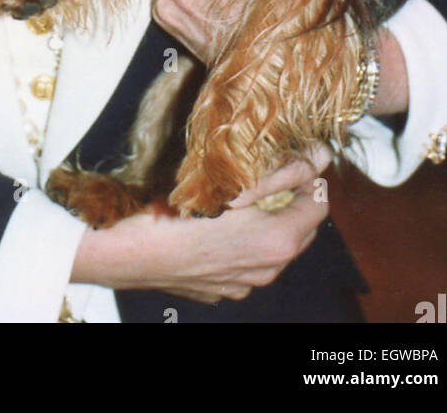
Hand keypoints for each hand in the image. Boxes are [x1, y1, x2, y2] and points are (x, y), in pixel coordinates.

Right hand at [71, 149, 330, 302]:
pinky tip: (214, 222)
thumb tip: (320, 156)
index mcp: (278, 242)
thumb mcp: (234, 179)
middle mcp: (266, 270)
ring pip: (269, 248)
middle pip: (299, 230)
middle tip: (268, 172)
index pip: (319, 205)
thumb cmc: (175, 211)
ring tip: (238, 196)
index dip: (310, 178)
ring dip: (265, 222)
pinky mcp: (217, 290)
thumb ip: (283, 169)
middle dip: (291, 201)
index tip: (294, 159)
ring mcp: (241, 284)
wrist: (126, 252)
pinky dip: (240, 242)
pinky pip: (242, 263)